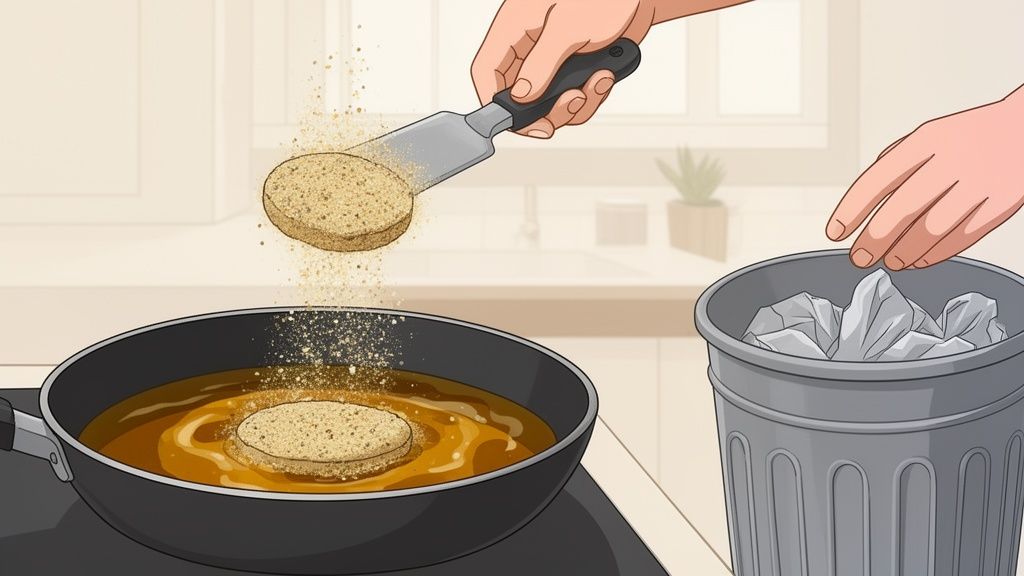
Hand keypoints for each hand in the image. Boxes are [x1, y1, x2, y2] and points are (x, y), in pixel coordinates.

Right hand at [471, 0, 656, 138]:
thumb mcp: (570, 27)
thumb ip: (542, 64)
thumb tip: (522, 96)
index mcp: (514, 26)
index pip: (486, 70)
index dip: (495, 102)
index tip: (519, 123)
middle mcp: (530, 46)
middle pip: (519, 97)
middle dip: (547, 109)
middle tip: (572, 103)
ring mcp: (552, 60)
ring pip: (548, 103)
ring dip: (576, 104)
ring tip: (598, 81)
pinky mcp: (575, 68)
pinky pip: (572, 97)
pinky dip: (590, 97)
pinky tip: (605, 77)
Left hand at [826, 85, 1023, 269]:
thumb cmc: (971, 136)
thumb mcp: (930, 135)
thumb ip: (895, 162)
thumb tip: (862, 200)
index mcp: (928, 141)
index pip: (878, 180)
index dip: (851, 211)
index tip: (836, 232)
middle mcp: (952, 162)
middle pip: (901, 211)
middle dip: (873, 241)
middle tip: (859, 257)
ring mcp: (979, 185)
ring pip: (930, 231)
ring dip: (903, 253)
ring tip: (890, 261)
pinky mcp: (1000, 206)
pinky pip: (960, 239)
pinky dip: (934, 256)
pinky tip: (917, 260)